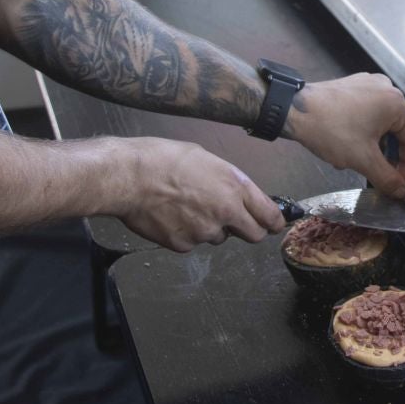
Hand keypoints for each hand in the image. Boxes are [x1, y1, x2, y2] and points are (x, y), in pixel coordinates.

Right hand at [112, 138, 283, 251]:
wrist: (130, 177)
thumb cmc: (164, 159)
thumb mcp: (206, 159)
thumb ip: (228, 181)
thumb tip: (236, 193)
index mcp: (234, 188)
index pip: (269, 215)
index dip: (274, 222)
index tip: (275, 224)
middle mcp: (225, 213)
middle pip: (253, 235)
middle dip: (247, 229)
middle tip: (232, 220)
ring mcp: (204, 232)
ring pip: (217, 237)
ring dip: (209, 227)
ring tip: (185, 206)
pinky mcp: (183, 245)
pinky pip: (192, 243)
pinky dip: (185, 233)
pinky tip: (170, 216)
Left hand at [287, 73, 404, 197]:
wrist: (293, 109)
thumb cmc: (331, 130)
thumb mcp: (363, 160)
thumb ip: (387, 178)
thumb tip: (400, 191)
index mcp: (396, 102)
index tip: (400, 184)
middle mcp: (386, 88)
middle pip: (395, 131)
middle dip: (385, 157)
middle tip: (378, 176)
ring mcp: (367, 84)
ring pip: (379, 124)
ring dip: (371, 147)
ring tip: (354, 161)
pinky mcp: (351, 86)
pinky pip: (365, 113)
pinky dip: (360, 132)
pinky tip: (344, 146)